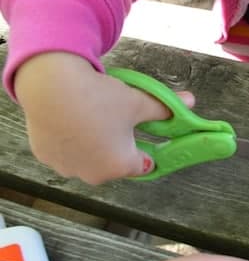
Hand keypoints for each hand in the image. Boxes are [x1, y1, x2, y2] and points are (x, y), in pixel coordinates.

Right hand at [14, 52, 193, 183]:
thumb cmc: (101, 97)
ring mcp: (67, 167)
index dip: (148, 149)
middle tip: (116, 118)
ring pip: (90, 157)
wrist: (50, 85)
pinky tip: (71, 118)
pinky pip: (68, 151)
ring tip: (92, 115)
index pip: (144, 165)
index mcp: (120, 166)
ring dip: (94, 143)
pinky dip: (72, 139)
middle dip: (120, 144)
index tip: (142, 132)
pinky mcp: (46, 156)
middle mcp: (93, 175)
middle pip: (115, 163)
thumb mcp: (138, 101)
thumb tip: (191, 103)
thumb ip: (165, 107)